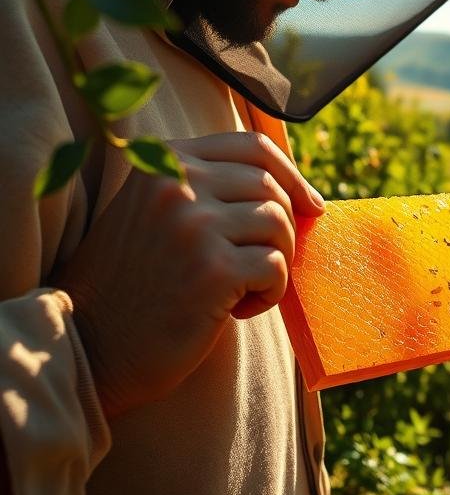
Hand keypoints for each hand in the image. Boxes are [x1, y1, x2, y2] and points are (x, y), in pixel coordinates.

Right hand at [55, 132, 324, 418]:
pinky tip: (237, 310)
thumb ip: (213, 187)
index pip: (253, 147)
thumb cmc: (140, 282)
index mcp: (164, 160)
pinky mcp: (213, 269)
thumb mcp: (162, 212)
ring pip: (279, 224)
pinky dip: (270, 292)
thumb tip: (304, 194)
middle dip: (282, 229)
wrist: (92, 346)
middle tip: (256, 265)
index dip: (292, 175)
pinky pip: (276, 266)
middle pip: (272, 188)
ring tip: (240, 288)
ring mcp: (194, 224)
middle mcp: (177, 182)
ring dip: (275, 262)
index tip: (311, 205)